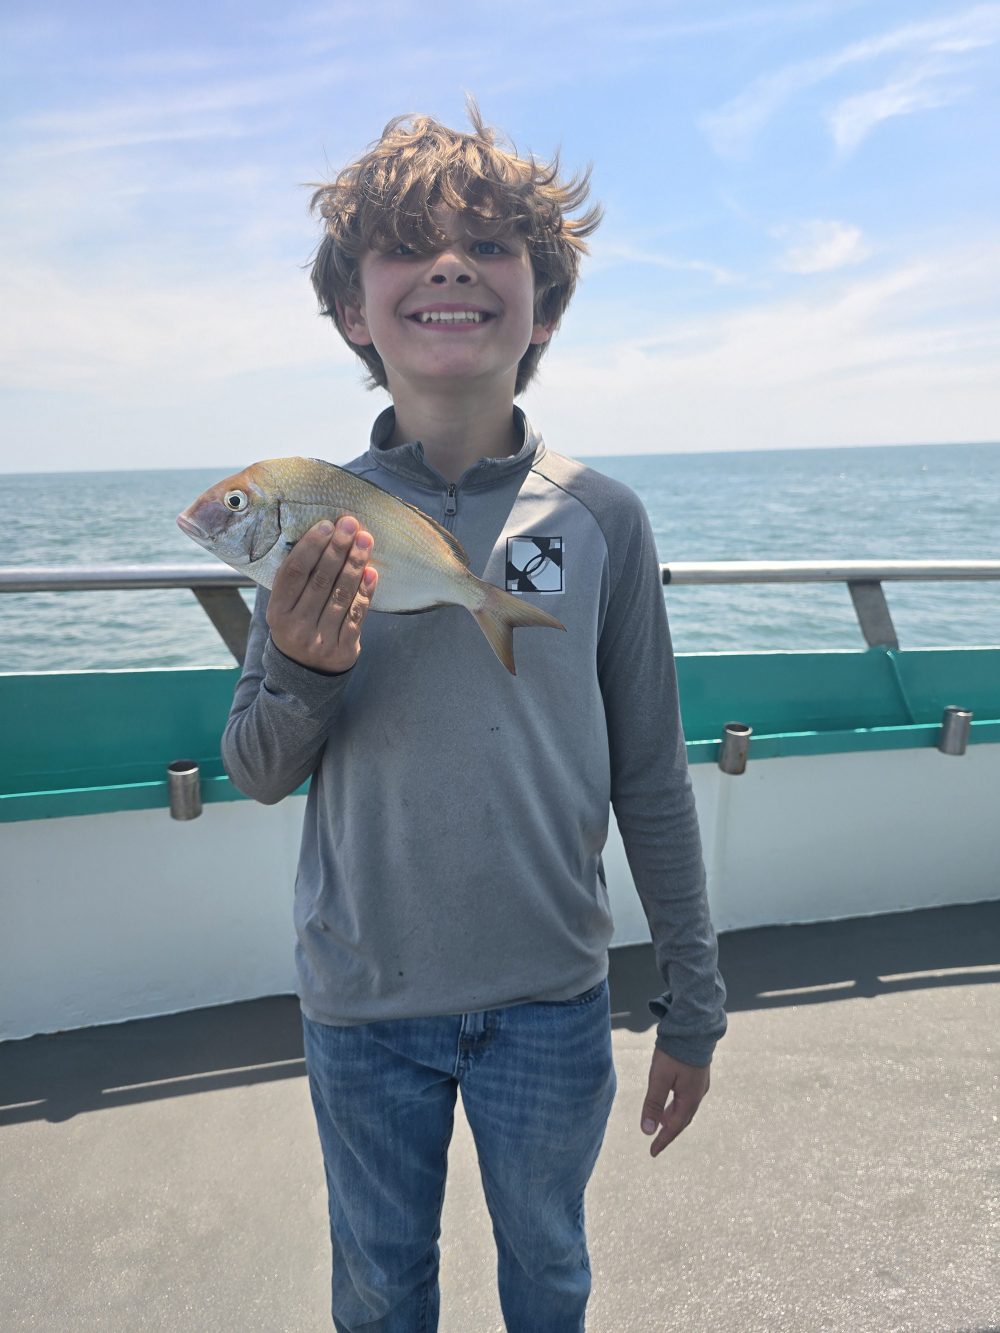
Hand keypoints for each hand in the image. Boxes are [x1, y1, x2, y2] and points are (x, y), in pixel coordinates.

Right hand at [266, 515, 376, 672]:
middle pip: (320, 580)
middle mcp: (297, 626)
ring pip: (341, 595)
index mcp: (278, 612)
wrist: (305, 672)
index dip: (311, 547)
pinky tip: (372, 572)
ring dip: (355, 564)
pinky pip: (357, 615)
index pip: (294, 573)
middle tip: (350, 524)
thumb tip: (319, 537)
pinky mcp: (342, 650)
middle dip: (337, 548)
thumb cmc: (297, 626)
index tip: (326, 525)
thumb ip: (296, 579)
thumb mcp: (285, 607)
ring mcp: (320, 640)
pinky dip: (365, 592)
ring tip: (365, 540)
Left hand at [640, 1047, 710, 1158]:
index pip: (674, 1127)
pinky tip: (671, 1101)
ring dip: (673, 1118)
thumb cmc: (675, 1052)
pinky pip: (687, 1098)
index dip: (663, 1140)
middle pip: (682, 1119)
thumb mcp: (660, 1078)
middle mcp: (698, 1094)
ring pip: (685, 1108)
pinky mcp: (698, 1075)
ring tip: (661, 1124)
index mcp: (690, 1099)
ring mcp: (700, 1084)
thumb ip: (654, 1104)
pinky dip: (677, 1105)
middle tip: (656, 1142)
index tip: (652, 1152)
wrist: (693, 1027)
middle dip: (669, 1131)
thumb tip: (647, 1130)